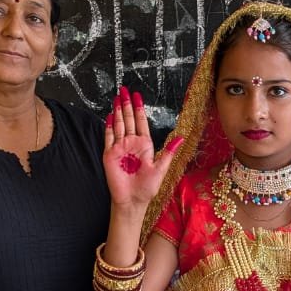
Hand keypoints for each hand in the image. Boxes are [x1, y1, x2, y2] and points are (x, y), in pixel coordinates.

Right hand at [102, 86, 182, 208]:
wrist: (133, 200)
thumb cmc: (147, 188)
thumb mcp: (161, 169)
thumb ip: (168, 152)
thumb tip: (181, 138)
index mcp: (145, 145)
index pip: (141, 122)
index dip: (139, 109)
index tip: (137, 95)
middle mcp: (131, 143)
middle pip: (128, 120)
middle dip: (126, 105)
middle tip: (124, 90)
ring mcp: (120, 148)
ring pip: (118, 125)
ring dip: (117, 112)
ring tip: (116, 98)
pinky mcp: (110, 154)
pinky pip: (108, 137)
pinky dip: (109, 126)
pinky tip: (109, 116)